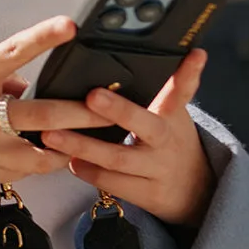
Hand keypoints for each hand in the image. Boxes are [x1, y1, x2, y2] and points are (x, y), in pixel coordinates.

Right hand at [0, 17, 114, 188]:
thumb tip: (20, 81)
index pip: (11, 53)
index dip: (42, 38)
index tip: (70, 27)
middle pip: (43, 113)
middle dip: (83, 112)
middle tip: (110, 107)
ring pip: (41, 152)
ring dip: (69, 146)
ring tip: (94, 140)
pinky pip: (23, 171)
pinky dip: (40, 162)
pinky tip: (54, 156)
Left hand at [41, 49, 215, 227]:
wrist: (195, 192)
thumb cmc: (170, 142)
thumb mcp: (171, 115)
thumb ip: (157, 92)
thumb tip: (132, 56)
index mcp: (173, 116)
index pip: (183, 91)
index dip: (189, 73)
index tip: (195, 55)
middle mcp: (167, 141)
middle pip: (145, 124)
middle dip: (118, 110)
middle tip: (92, 95)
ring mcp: (157, 169)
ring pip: (118, 158)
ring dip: (83, 145)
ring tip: (54, 134)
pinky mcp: (146, 193)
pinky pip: (112, 183)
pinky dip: (87, 171)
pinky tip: (67, 160)